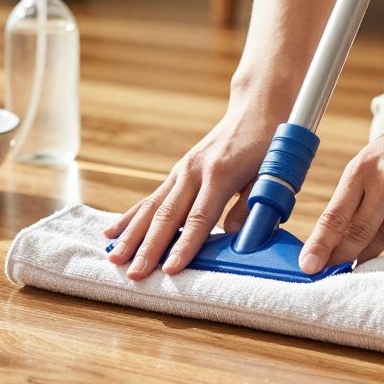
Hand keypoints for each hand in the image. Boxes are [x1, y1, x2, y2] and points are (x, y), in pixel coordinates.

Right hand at [103, 106, 277, 280]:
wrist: (255, 109)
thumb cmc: (268, 144)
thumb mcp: (272, 175)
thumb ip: (252, 205)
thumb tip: (234, 236)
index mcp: (220, 174)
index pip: (199, 218)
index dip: (184, 246)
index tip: (170, 269)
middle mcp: (194, 172)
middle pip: (167, 216)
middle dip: (148, 248)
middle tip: (134, 274)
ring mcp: (181, 172)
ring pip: (151, 208)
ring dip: (131, 235)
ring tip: (114, 258)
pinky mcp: (177, 174)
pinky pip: (150, 199)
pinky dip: (130, 217)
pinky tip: (112, 233)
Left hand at [299, 94, 383, 273]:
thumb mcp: (373, 154)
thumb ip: (359, 187)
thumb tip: (338, 226)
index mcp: (362, 168)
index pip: (335, 215)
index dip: (320, 244)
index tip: (308, 266)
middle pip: (358, 233)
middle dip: (340, 258)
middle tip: (328, 276)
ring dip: (371, 259)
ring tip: (358, 272)